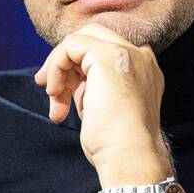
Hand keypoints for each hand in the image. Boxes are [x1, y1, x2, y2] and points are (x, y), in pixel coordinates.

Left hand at [33, 22, 173, 187]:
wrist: (129, 155)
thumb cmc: (116, 144)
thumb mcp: (104, 108)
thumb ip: (92, 87)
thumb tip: (68, 80)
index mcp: (145, 70)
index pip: (106, 51)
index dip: (79, 67)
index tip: (61, 92)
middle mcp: (141, 57)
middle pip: (94, 38)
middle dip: (65, 60)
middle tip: (48, 88)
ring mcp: (126, 52)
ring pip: (80, 40)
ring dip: (59, 68)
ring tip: (55, 101)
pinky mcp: (106, 55)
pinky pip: (70, 46)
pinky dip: (57, 67)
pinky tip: (56, 94)